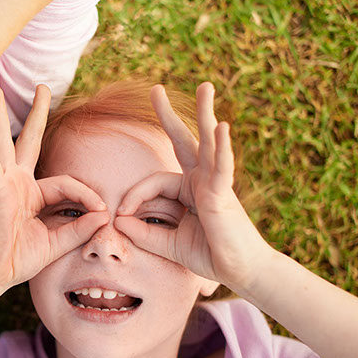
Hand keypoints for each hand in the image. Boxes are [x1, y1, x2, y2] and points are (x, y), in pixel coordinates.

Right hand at [0, 85, 108, 290]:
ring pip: (3, 144)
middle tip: (42, 87)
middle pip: (27, 141)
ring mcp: (3, 186)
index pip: (65, 182)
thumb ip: (79, 228)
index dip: (86, 194)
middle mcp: (16, 184)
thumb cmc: (17, 260)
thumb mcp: (56, 243)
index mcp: (32, 194)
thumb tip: (104, 214)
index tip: (102, 210)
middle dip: (35, 113)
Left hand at [114, 82, 271, 292]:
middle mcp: (202, 180)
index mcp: (189, 189)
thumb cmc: (209, 254)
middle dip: (169, 115)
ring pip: (208, 143)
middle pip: (184, 140)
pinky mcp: (224, 194)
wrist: (239, 271)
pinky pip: (222, 166)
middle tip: (156, 89)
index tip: (121, 216)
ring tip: (205, 86)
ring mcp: (215, 183)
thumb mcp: (168, 243)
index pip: (154, 181)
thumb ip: (143, 232)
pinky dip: (222, 147)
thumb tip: (118, 221)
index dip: (133, 196)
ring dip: (205, 113)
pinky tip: (221, 127)